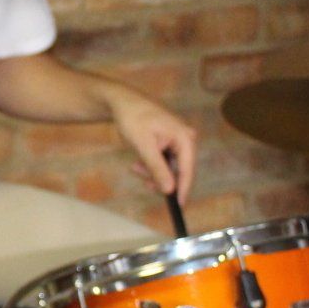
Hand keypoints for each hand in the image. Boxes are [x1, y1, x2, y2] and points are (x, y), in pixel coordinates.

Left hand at [108, 89, 198, 204]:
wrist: (121, 101)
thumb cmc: (133, 118)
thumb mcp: (144, 146)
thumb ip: (157, 169)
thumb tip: (169, 190)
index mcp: (184, 137)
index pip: (187, 169)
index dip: (183, 189)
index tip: (178, 206)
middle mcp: (185, 138)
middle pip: (179, 169)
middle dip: (161, 178)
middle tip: (145, 183)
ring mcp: (177, 139)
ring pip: (169, 166)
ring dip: (153, 172)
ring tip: (135, 168)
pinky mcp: (169, 141)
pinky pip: (164, 160)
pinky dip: (151, 164)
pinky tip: (138, 163)